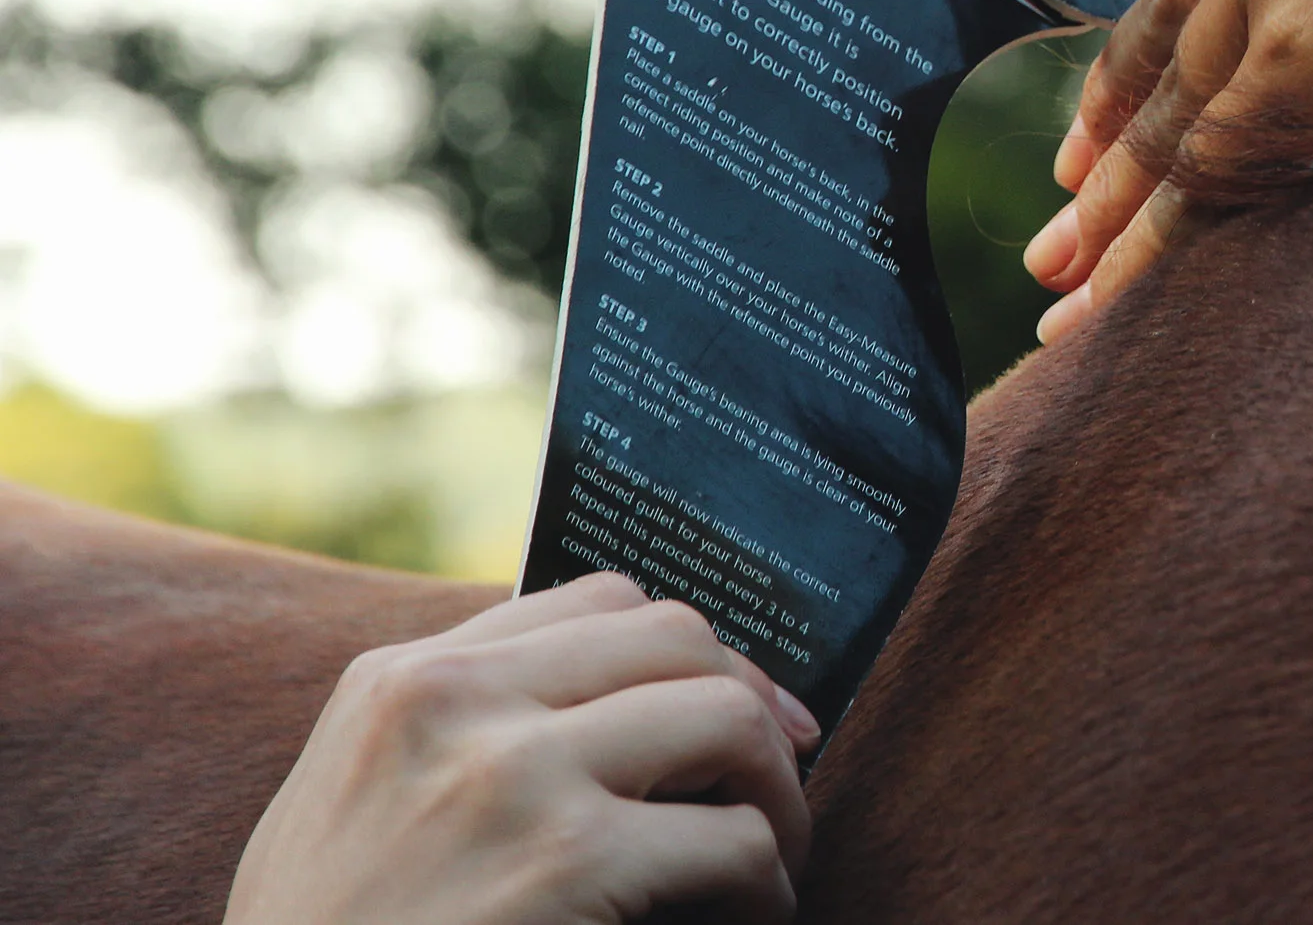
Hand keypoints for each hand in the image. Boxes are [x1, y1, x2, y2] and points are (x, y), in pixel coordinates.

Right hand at [225, 573, 817, 924]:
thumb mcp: (353, 804)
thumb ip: (452, 729)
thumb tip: (610, 697)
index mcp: (401, 681)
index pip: (599, 602)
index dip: (691, 652)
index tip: (733, 704)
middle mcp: (455, 703)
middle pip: (679, 640)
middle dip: (751, 705)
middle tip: (776, 776)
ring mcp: (513, 776)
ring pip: (726, 719)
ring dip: (775, 789)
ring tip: (771, 849)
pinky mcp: (569, 863)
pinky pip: (733, 839)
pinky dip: (766, 881)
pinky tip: (752, 912)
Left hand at [1023, 0, 1312, 338]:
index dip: (1140, 62)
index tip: (1093, 141)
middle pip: (1180, 51)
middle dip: (1119, 162)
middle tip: (1060, 250)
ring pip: (1197, 125)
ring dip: (1132, 229)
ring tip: (1072, 310)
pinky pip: (1242, 172)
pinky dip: (1195, 247)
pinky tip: (1143, 315)